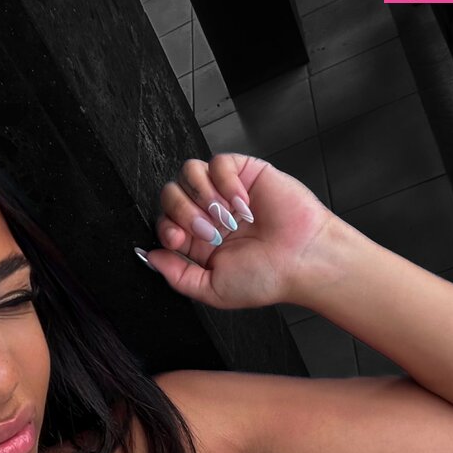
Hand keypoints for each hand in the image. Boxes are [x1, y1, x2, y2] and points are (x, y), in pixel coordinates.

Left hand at [135, 153, 334, 309]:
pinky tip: (243, 204)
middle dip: (184, 212)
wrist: (302, 260)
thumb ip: (178, 276)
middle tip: (211, 232)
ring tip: (227, 217)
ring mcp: (225, 192)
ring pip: (189, 172)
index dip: (166, 226)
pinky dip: (226, 182)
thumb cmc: (267, 278)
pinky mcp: (244, 173)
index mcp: (199, 242)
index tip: (181, 240)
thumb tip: (150, 257)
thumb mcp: (213, 290)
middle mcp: (208, 214)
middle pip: (171, 194)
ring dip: (203, 195)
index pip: (164, 221)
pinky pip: (218, 162)